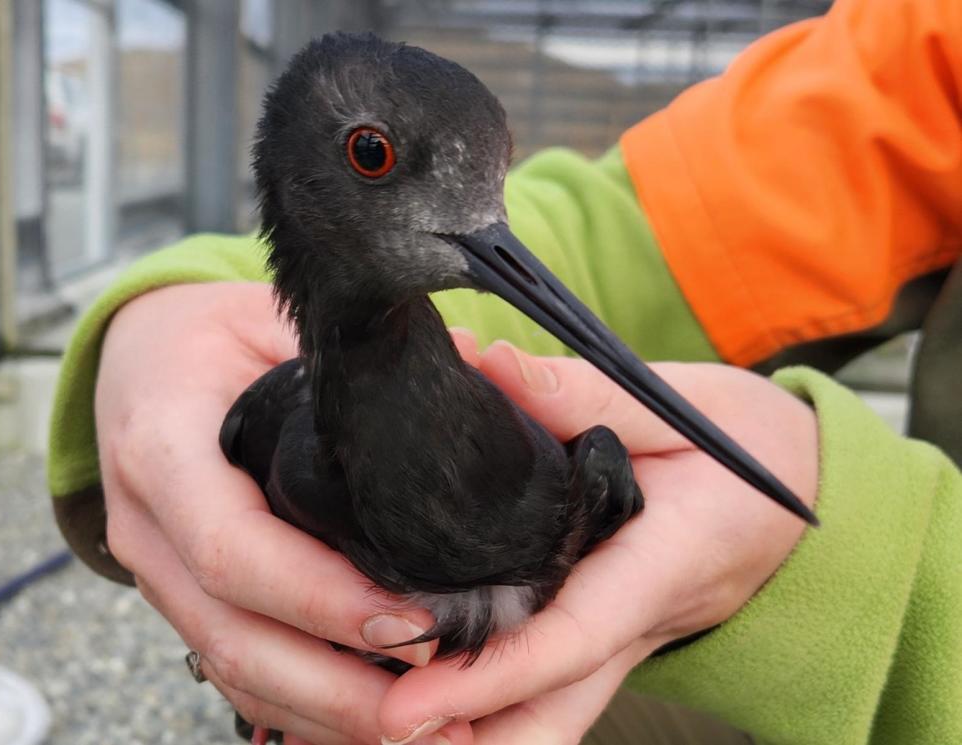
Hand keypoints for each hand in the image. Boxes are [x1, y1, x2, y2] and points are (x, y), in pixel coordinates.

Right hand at [94, 282, 476, 743]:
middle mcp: (146, 526)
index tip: (414, 621)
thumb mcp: (268, 317)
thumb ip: (352, 356)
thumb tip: (478, 367)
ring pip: (231, 672)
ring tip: (423, 729)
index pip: (232, 547)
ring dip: (325, 714)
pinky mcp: (178, 599)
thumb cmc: (207, 334)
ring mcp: (155, 573)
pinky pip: (232, 672)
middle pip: (232, 637)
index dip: (320, 598)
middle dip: (337, 690)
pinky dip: (301, 708)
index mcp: (160, 446)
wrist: (135, 360)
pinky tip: (370, 719)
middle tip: (438, 706)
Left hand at [377, 341, 819, 744]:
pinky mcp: (603, 637)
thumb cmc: (743, 448)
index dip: (484, 680)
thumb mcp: (674, 407)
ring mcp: (619, 644)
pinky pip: (546, 693)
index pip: (564, 642)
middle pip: (549, 718)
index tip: (406, 703)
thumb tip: (481, 363)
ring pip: (546, 719)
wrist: (801, 496)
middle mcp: (633, 627)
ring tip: (383, 721)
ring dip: (473, 734)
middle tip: (377, 730)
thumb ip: (579, 392)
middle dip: (466, 740)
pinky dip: (488, 707)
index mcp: (655, 572)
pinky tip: (426, 690)